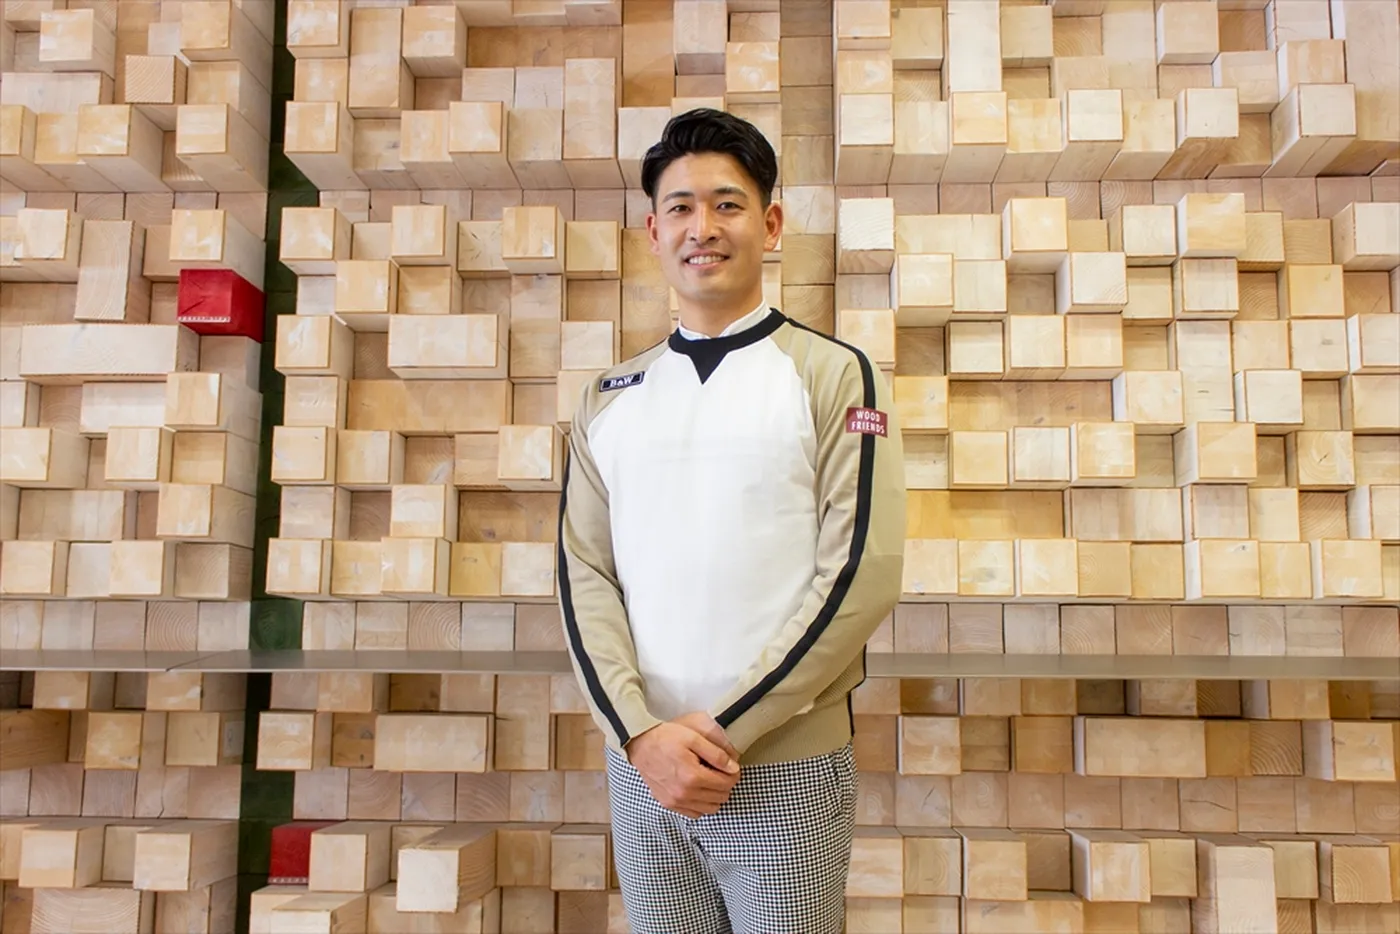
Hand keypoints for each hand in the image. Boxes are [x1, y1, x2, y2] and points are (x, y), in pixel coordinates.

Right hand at [625, 719, 740, 817]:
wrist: (640, 745)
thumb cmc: (665, 738)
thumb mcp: (694, 737)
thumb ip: (716, 754)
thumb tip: (733, 768)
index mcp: (693, 776)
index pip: (727, 783)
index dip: (734, 774)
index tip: (731, 766)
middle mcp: (684, 794)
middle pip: (721, 797)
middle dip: (725, 784)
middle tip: (720, 771)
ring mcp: (675, 801)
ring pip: (710, 809)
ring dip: (715, 796)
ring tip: (709, 780)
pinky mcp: (668, 804)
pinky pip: (695, 813)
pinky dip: (701, 804)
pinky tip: (698, 790)